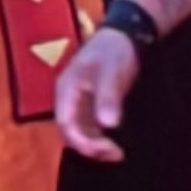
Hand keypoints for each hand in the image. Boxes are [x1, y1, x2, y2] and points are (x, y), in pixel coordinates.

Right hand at [54, 27, 140, 161]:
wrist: (124, 36)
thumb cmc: (114, 51)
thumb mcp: (112, 72)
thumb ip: (108, 97)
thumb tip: (108, 125)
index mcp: (66, 89)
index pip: (66, 124)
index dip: (83, 142)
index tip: (107, 150)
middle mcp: (67, 99)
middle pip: (70, 131)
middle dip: (90, 148)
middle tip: (117, 155)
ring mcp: (78, 102)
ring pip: (79, 131)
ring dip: (95, 145)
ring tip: (118, 153)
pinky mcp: (90, 104)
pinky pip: (89, 127)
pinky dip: (100, 138)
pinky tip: (115, 142)